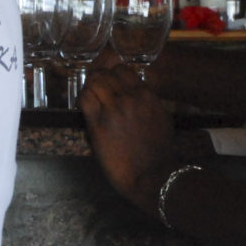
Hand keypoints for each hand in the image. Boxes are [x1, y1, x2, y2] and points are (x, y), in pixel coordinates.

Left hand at [78, 62, 176, 217]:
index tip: (110, 81)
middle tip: (97, 87)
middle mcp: (129, 98)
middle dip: (100, 78)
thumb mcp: (162, 119)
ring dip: (90, 86)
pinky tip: (85, 104)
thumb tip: (141, 94)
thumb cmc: (159, 152)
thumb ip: (150, 102)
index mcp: (146, 96)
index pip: (124, 71)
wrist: (149, 174)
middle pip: (107, 73)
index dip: (113, 74)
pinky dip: (83, 97)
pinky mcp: (98, 124)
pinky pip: (84, 99)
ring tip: (91, 94)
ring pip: (94, 81)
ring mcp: (113, 109)